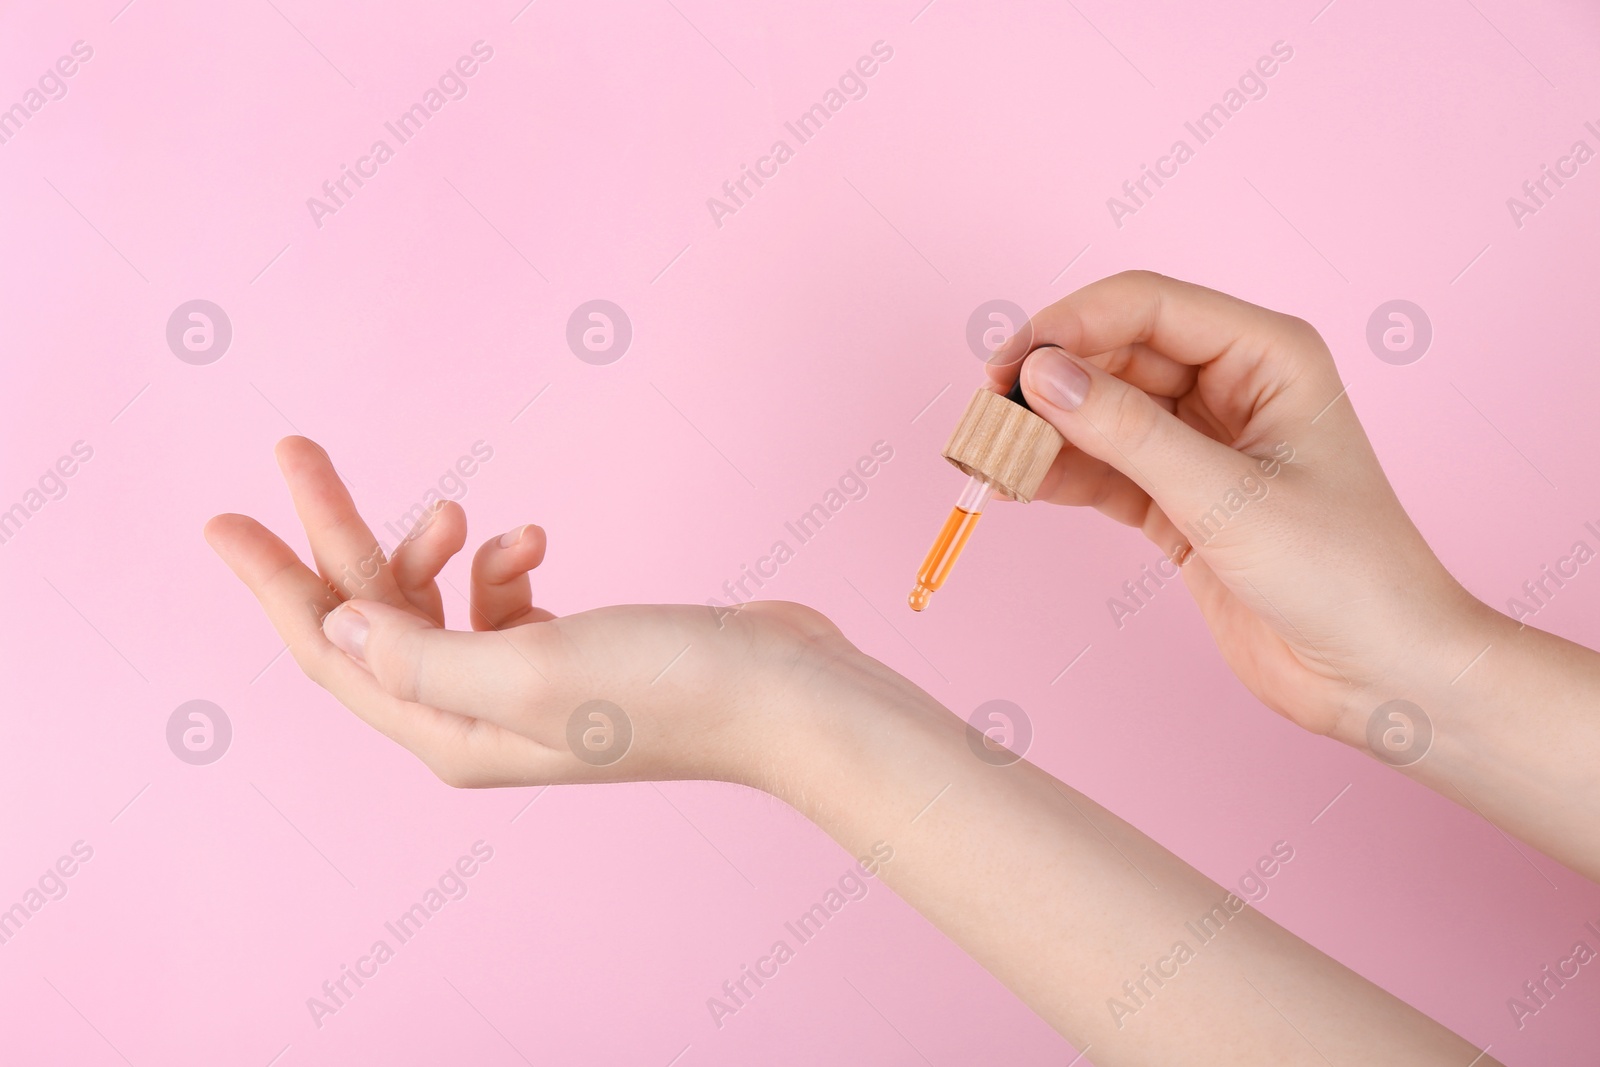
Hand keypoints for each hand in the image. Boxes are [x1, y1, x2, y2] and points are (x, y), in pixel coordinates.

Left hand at [203, 436, 852, 789]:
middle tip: (298, 448)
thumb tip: (333, 626)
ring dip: (435, 548)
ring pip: (436, 603)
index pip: (327, 653)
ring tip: (465, 509)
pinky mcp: (571, 657)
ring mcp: (524, 688)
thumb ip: (423, 650)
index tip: (220, 518)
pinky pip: (501, 602)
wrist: (788, 696)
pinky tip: (534, 539)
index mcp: (451, 731)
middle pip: (371, 617)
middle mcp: (476, 717)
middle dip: (335, 535)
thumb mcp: (533, 667)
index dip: (270, 584)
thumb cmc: (670, 687)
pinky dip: (506, 563)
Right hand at [988, 271, 1490, 741]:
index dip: (1070, 325)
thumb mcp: (1227, 497)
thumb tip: (1042, 376)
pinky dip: (1060, 475)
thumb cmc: (1342, 574)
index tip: (1010, 365)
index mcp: (1266, 354)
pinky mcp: (1176, 499)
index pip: (1147, 306)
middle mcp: (1231, 386)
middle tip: (985, 416)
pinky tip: (1019, 486)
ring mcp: (1200, 444)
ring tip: (988, 455)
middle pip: (1113, 355)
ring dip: (1044, 432)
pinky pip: (1102, 468)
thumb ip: (1128, 433)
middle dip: (1048, 381)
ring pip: (1099, 412)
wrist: (1377, 674)